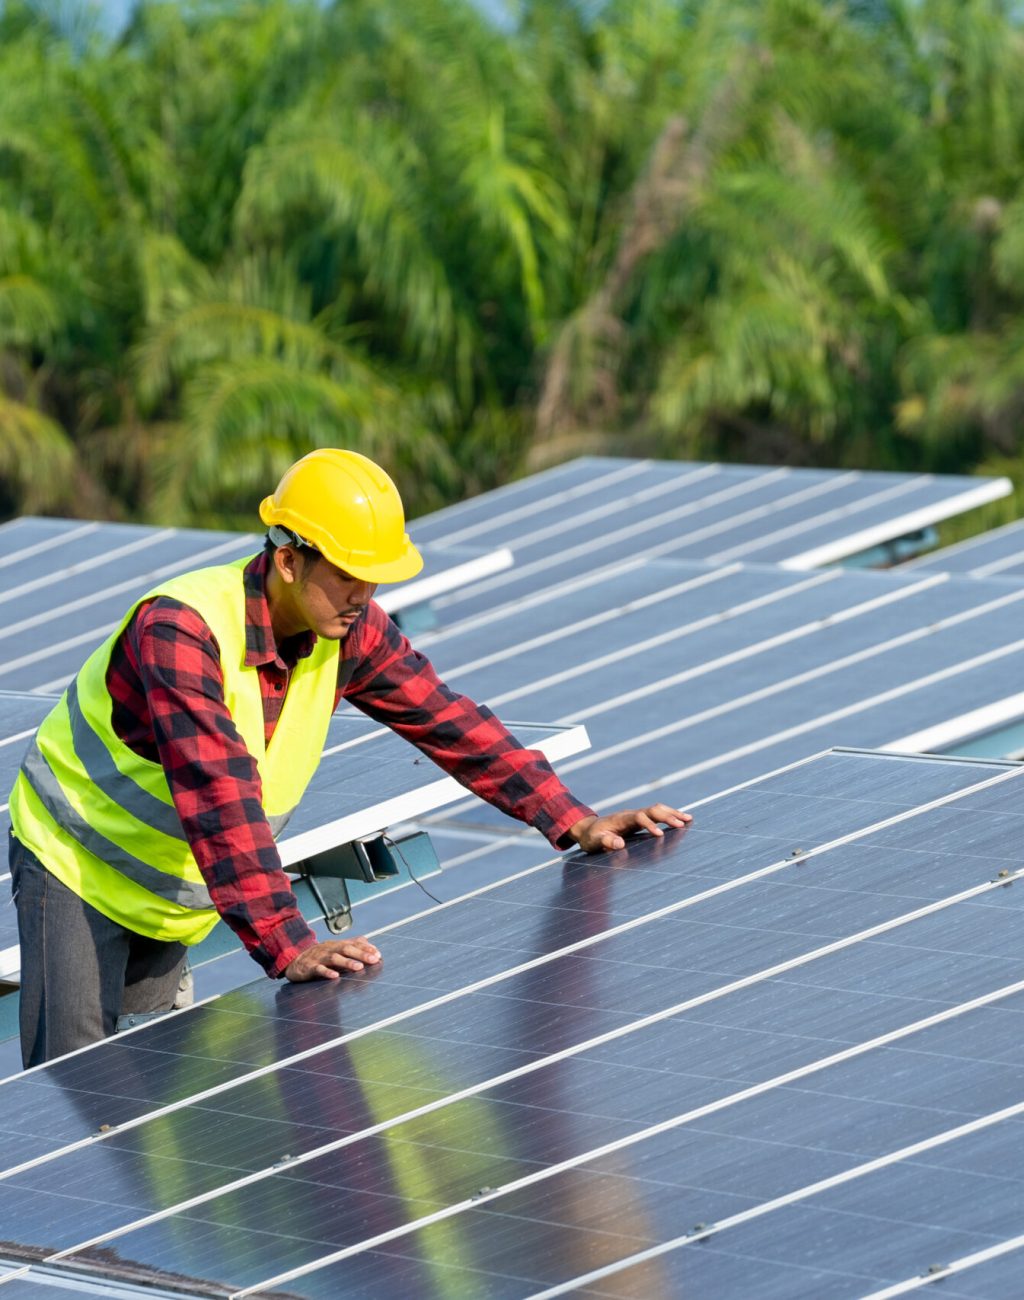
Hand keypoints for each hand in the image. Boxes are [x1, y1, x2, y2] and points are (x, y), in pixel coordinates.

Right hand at [284, 936, 380, 981]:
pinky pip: (318, 969)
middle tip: (373, 960)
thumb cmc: (319, 955)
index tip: (378, 954)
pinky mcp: (309, 967)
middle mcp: (329, 949)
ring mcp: (319, 958)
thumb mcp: (335, 948)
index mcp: (336, 945)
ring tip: (358, 967)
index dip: (366, 948)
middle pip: (346, 949)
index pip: (353, 944)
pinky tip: (334, 976)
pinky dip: (326, 972)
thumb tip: (368, 942)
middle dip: (361, 954)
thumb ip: (351, 945)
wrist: (294, 960)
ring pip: (334, 958)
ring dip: (347, 962)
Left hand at [568, 804, 691, 852]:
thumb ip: (605, 843)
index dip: (650, 825)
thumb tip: (620, 844)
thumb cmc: (591, 837)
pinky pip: (657, 815)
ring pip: (657, 810)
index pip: (639, 817)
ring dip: (672, 813)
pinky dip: (670, 816)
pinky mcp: (640, 820)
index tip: (660, 835)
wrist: (589, 829)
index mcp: (621, 819)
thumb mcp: (594, 842)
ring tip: (689, 819)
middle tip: (683, 824)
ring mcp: (636, 816)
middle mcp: (631, 814)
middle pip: (652, 810)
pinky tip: (682, 820)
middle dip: (667, 816)